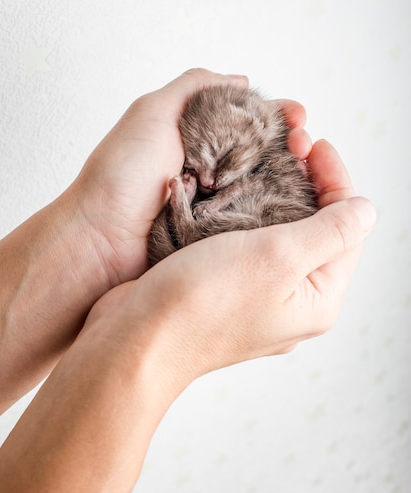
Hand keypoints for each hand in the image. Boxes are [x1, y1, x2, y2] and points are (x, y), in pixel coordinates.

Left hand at [71, 68, 310, 282]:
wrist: (100, 242)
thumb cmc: (120, 176)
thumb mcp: (153, 111)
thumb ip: (196, 87)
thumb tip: (241, 81)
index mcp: (197, 139)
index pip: (248, 123)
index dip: (277, 117)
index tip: (298, 117)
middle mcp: (210, 172)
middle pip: (263, 156)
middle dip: (291, 147)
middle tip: (308, 148)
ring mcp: (215, 208)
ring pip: (263, 190)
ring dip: (289, 180)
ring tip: (307, 172)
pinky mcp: (216, 238)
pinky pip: (251, 224)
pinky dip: (272, 215)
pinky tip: (292, 207)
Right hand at [84, 139, 375, 384]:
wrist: (136, 339)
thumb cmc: (204, 301)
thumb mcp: (279, 257)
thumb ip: (331, 231)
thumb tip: (366, 211)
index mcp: (317, 301)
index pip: (348, 231)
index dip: (337, 182)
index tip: (315, 145)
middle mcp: (292, 305)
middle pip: (318, 234)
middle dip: (309, 187)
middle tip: (290, 148)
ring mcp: (258, 301)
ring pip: (281, 239)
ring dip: (277, 199)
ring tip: (264, 164)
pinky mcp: (226, 294)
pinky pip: (249, 248)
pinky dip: (249, 218)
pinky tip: (236, 196)